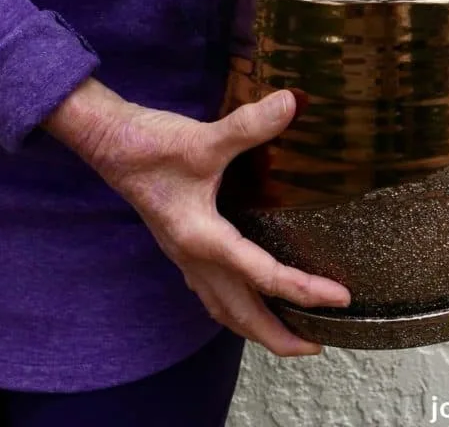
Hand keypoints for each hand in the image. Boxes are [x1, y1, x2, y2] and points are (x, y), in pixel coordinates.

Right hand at [44, 79, 349, 355]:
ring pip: (224, 308)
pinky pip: (212, 290)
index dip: (305, 290)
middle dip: (279, 336)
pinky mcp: (181, 243)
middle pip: (240, 314)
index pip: (264, 277)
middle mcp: (194, 257)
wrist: (108, 143)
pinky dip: (236, 305)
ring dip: (256, 326)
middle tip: (318, 345)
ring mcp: (185, 255)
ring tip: (289, 333)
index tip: (340, 298)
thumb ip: (248, 126)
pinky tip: (249, 294)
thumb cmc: (151, 145)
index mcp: (203, 239)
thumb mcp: (202, 138)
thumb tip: (291, 103)